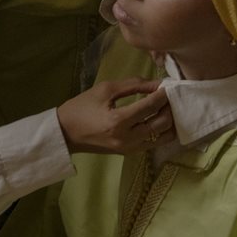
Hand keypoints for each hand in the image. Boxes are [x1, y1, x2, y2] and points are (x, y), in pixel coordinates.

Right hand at [57, 77, 171, 155]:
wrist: (66, 132)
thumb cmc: (82, 107)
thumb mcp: (105, 89)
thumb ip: (133, 85)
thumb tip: (156, 83)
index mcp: (118, 120)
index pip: (150, 106)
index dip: (162, 94)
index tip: (168, 85)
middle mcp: (127, 138)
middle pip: (161, 123)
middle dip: (169, 107)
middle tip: (170, 95)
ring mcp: (130, 148)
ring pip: (162, 136)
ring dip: (169, 121)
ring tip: (168, 107)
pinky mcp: (130, 153)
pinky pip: (154, 143)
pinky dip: (162, 132)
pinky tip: (161, 120)